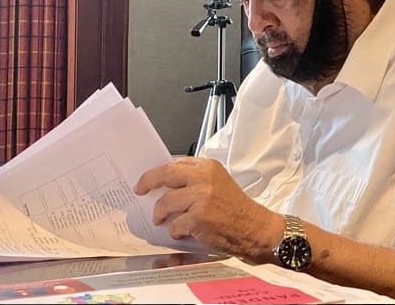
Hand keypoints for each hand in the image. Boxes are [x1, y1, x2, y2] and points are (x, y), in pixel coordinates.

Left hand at [133, 157, 281, 260]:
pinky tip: (182, 231)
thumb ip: (196, 178)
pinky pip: (174, 224)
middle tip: (140, 190)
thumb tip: (167, 183)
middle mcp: (204, 178)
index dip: (157, 172)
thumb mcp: (218, 181)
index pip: (175, 163)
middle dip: (148, 182)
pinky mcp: (198, 218)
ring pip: (166, 202)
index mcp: (208, 166)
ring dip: (160, 213)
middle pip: (166, 174)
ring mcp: (201, 198)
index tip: (147, 180)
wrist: (253, 227)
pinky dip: (174, 230)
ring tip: (162, 219)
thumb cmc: (236, 208)